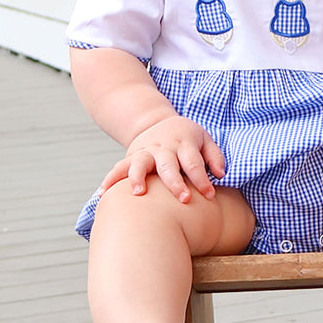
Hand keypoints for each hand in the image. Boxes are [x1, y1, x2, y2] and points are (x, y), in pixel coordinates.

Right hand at [99, 115, 226, 201]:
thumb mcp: (204, 140)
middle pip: (168, 165)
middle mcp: (163, 148)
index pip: (194, 162)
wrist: (158, 124)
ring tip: (138, 193)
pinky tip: (103, 194)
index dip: (201, 179)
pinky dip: (110, 179)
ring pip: (140, 164)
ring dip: (138, 178)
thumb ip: (214, 156)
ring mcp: (146, 152)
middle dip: (175, 183)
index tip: (209, 195)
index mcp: (184, 143)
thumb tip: (220, 174)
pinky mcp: (132, 158)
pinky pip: (119, 168)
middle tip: (184, 199)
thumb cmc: (187, 139)